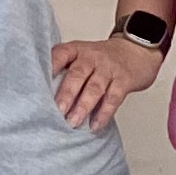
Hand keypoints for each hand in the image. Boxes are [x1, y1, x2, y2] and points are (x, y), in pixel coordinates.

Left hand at [49, 30, 164, 130]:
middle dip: (66, 94)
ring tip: (73, 122)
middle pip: (77, 74)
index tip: (38, 84)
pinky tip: (95, 125)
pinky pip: (113, 98)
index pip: (60, 55)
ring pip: (95, 88)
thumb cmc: (102, 58)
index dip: (49, 67)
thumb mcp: (81, 54)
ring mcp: (109, 68)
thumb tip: (40, 94)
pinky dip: (104, 113)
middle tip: (57, 110)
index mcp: (76, 49)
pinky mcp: (124, 80)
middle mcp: (92, 57)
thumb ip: (64, 69)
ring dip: (83, 106)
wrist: (137, 50)